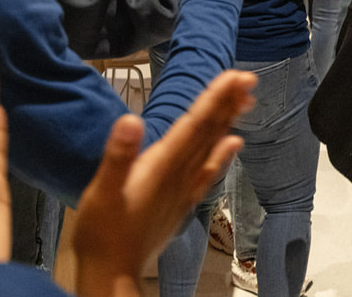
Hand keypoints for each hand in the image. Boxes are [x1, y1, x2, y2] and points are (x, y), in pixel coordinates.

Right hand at [73, 70, 255, 294]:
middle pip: (210, 131)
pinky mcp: (183, 202)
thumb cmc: (103, 234)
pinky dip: (223, 154)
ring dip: (229, 121)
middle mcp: (181, 173)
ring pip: (212, 147)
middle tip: (249, 78)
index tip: (236, 77)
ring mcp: (185, 188)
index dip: (216, 97)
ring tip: (246, 99)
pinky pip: (209, 171)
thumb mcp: (103, 192)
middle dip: (229, 102)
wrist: (112, 275)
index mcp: (163, 164)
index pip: (196, 122)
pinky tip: (235, 142)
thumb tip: (130, 119)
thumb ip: (118, 156)